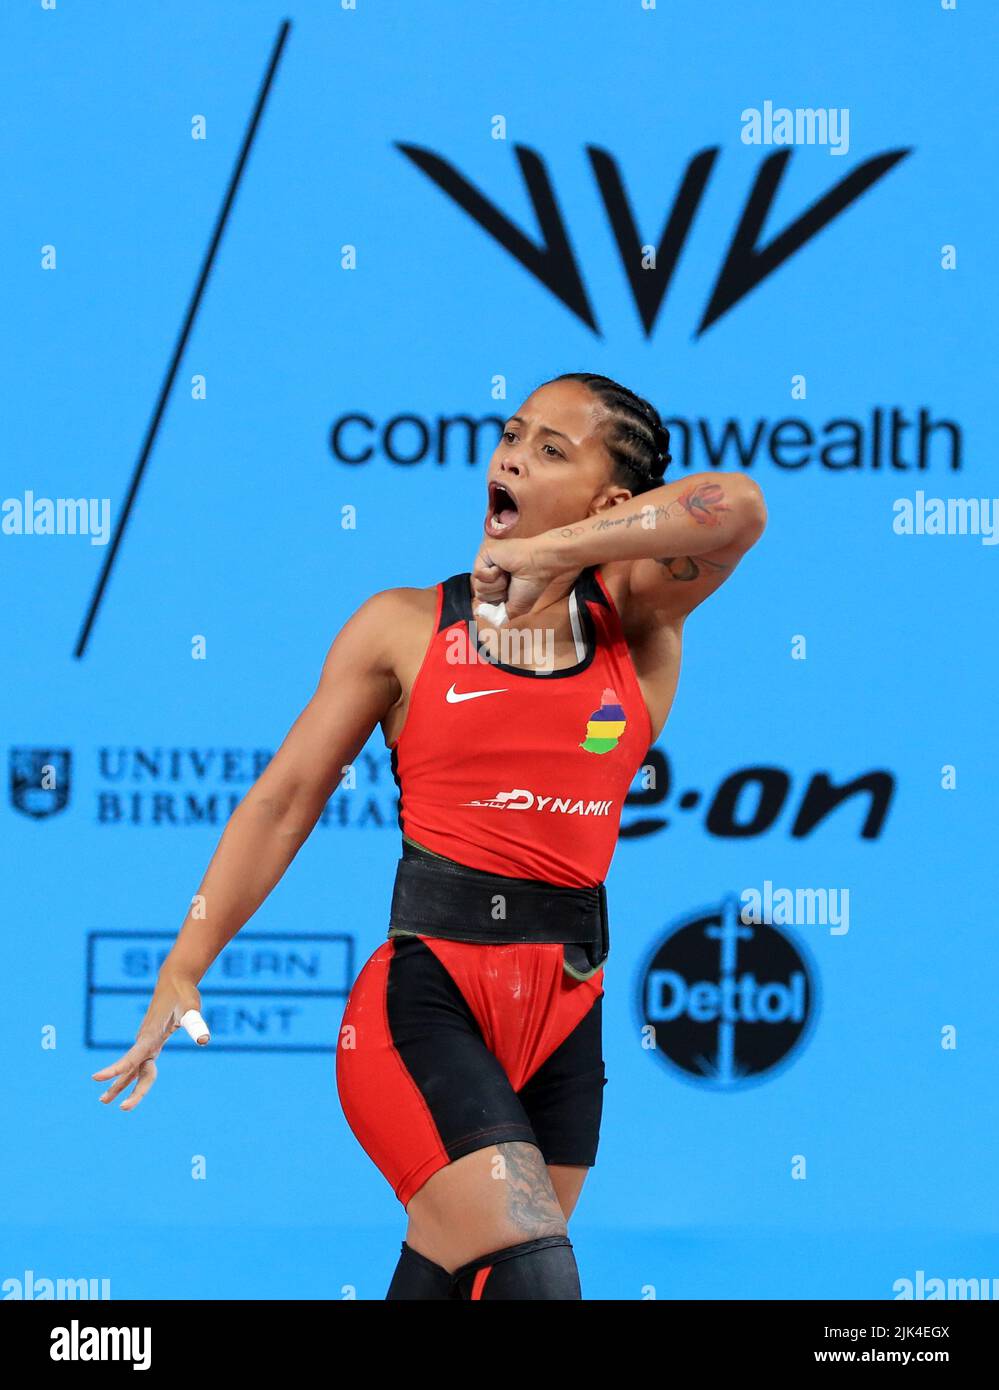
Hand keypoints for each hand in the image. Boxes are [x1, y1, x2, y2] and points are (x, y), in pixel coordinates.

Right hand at [91, 966, 207, 1111]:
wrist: (175, 981)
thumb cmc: (183, 994)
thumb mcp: (191, 1007)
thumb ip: (195, 1023)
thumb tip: (203, 1040)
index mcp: (151, 1034)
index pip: (132, 1056)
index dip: (117, 1069)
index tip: (97, 1077)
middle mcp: (145, 1040)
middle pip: (132, 1068)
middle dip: (119, 1087)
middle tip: (103, 1102)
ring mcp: (146, 1042)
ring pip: (132, 1068)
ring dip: (119, 1084)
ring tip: (103, 1101)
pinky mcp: (151, 1042)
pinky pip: (139, 1063)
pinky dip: (131, 1076)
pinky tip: (124, 1087)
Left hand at [472, 538, 574, 622]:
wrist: (539, 566)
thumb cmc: (533, 584)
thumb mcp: (516, 609)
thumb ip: (498, 615)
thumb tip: (479, 613)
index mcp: (498, 585)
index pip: (485, 601)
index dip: (498, 601)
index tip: (512, 594)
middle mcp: (490, 575)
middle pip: (480, 595)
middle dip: (498, 594)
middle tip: (511, 582)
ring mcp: (486, 565)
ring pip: (478, 586)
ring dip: (497, 584)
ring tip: (508, 574)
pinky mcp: (484, 555)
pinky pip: (478, 574)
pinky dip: (493, 574)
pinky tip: (503, 567)